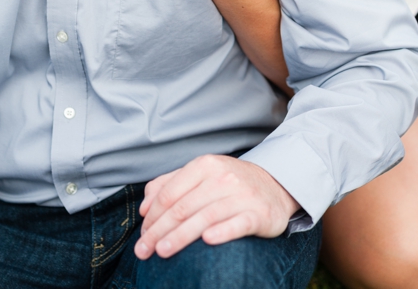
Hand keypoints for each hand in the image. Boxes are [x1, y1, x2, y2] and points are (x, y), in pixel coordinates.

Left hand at [136, 160, 298, 257]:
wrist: (275, 187)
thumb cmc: (230, 185)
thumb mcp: (202, 175)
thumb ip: (171, 184)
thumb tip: (144, 205)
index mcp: (206, 165)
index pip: (170, 193)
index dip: (152, 216)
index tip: (142, 235)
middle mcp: (223, 177)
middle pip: (183, 207)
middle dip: (158, 231)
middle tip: (142, 251)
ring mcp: (242, 195)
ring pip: (205, 217)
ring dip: (180, 236)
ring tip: (162, 252)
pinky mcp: (258, 214)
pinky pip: (238, 223)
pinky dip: (223, 231)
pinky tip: (208, 241)